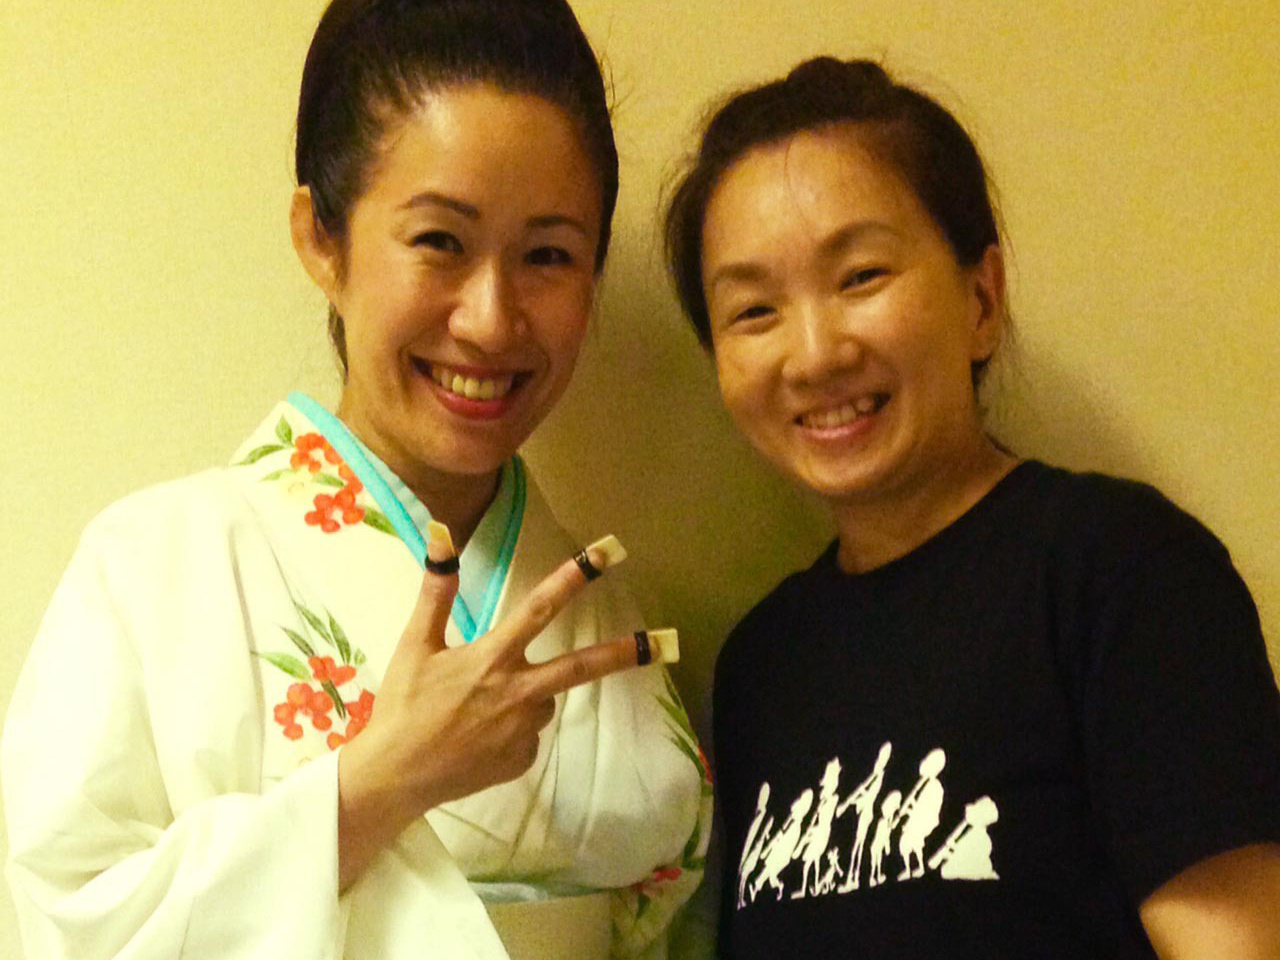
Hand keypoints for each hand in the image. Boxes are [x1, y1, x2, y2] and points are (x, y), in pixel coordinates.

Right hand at [336, 528, 641, 887]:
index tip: (607, 553)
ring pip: (543, 698)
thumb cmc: (403, 705)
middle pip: (582, 667)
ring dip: (525, 693)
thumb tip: (441, 532)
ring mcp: (524, 730)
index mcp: (492, 658)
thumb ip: (437, 590)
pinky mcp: (523, 759)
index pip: (541, 608)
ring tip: (473, 708)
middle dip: (627, 652)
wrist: (395, 777)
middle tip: (668, 641)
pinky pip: (527, 732)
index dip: (575, 577)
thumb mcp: (415, 644)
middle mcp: (519, 693)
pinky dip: (510, 727)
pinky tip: (476, 735)